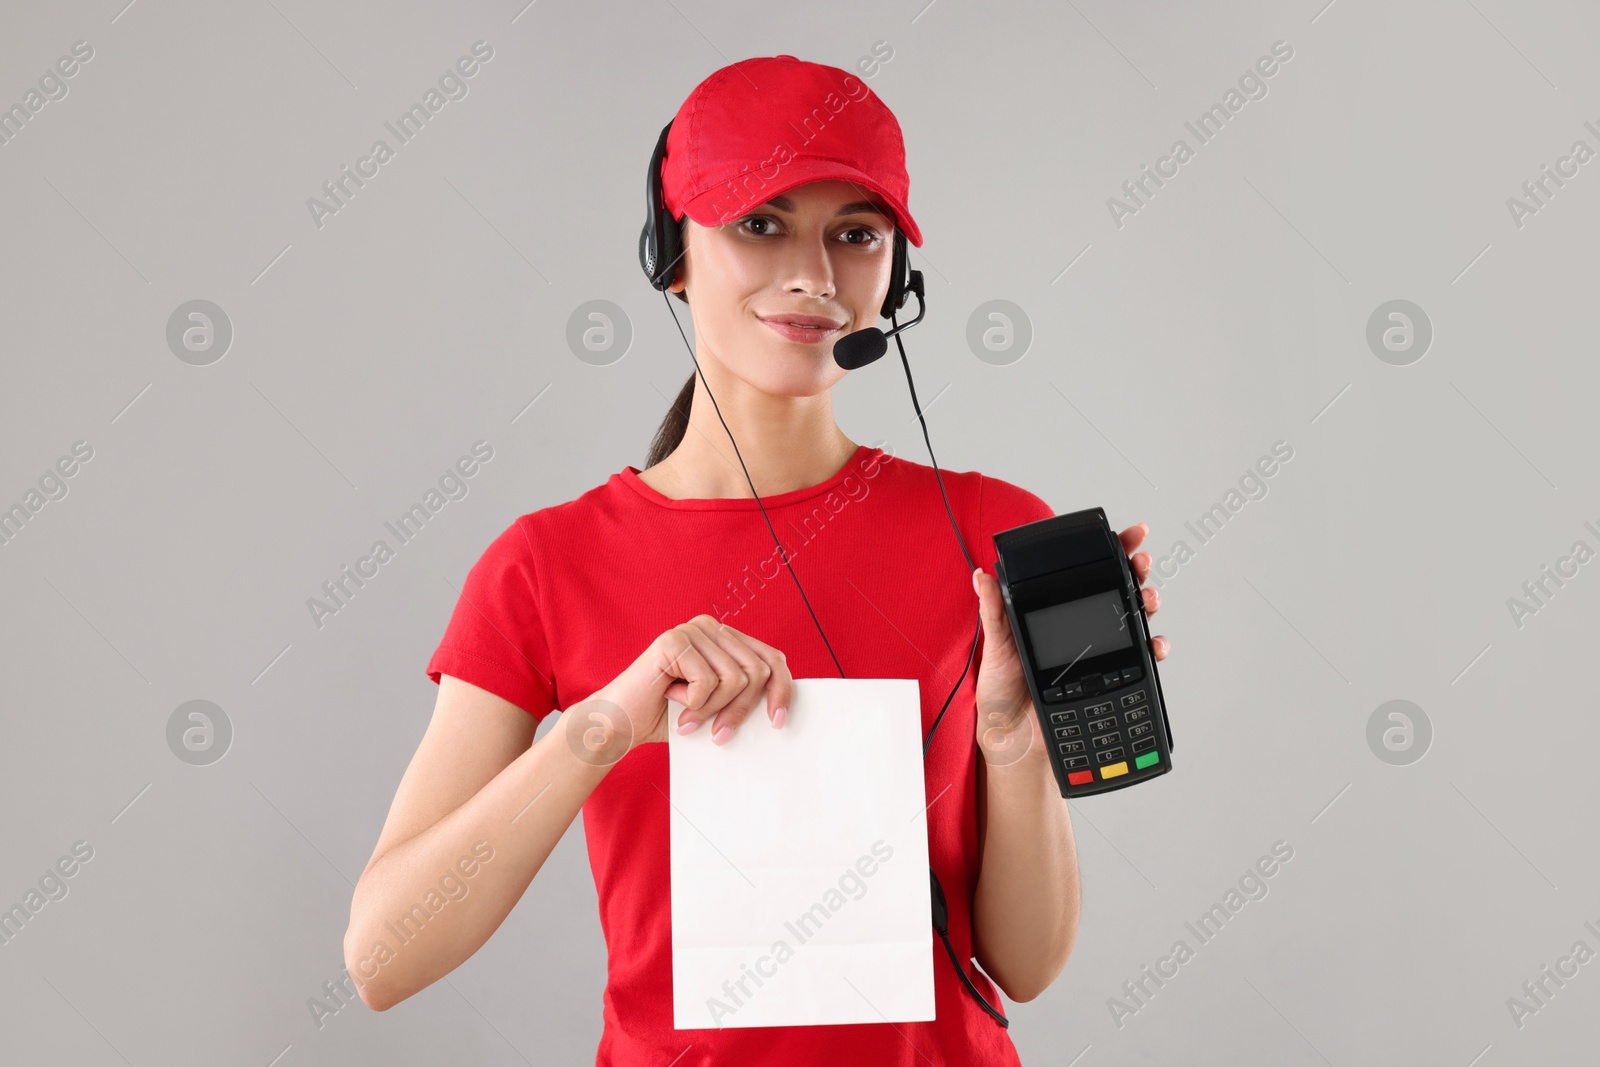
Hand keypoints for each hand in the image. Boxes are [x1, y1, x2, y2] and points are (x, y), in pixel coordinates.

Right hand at [569, 615, 792, 764]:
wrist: (620, 724)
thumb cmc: (668, 717)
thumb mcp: (718, 706)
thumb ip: (744, 696)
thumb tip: (782, 709)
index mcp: (724, 638)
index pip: (772, 658)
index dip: (782, 691)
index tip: (777, 723)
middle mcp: (710, 627)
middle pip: (757, 672)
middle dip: (740, 711)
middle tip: (719, 735)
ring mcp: (691, 629)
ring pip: (735, 679)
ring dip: (712, 710)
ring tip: (688, 718)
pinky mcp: (673, 640)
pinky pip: (708, 682)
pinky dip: (693, 704)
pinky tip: (671, 700)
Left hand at [970, 521, 1169, 766]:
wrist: (1015, 736)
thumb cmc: (1002, 691)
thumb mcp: (996, 646)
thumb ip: (994, 611)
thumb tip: (982, 576)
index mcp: (1055, 614)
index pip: (1084, 575)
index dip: (1110, 552)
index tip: (1129, 535)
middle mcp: (1081, 628)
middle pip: (1117, 590)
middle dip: (1137, 572)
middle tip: (1142, 564)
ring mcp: (1099, 652)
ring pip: (1133, 619)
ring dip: (1148, 604)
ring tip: (1148, 599)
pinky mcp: (1111, 678)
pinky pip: (1140, 659)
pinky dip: (1154, 648)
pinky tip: (1153, 644)